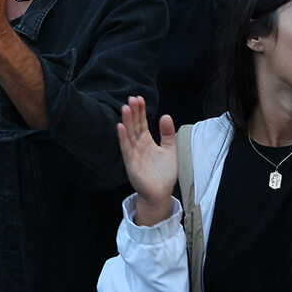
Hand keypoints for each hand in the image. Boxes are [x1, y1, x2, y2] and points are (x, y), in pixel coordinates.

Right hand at [115, 96, 177, 225]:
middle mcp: (138, 146)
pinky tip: (121, 127)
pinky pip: (126, 149)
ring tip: (125, 108)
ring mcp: (133, 154)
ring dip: (127, 121)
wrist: (161, 193)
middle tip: (132, 98)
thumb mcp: (170, 150)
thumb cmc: (163, 173)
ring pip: (129, 135)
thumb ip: (167, 133)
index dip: (141, 111)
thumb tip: (166, 116)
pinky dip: (123, 138)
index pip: (142, 122)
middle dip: (133, 112)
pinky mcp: (131, 164)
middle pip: (134, 125)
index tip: (139, 98)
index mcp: (146, 141)